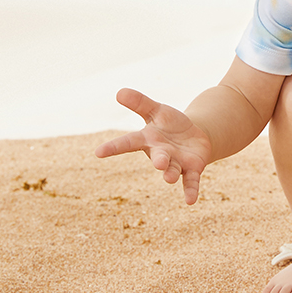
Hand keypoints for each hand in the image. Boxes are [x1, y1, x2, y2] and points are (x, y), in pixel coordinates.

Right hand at [95, 88, 212, 204]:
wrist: (193, 137)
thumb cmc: (170, 124)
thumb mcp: (157, 110)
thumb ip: (140, 103)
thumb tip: (119, 91)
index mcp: (148, 139)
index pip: (129, 142)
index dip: (114, 147)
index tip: (98, 152)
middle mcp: (161, 154)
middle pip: (158, 157)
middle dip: (159, 160)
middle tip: (158, 163)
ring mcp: (176, 163)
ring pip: (172, 170)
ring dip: (171, 174)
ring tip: (169, 178)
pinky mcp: (192, 169)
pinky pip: (190, 182)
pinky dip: (190, 191)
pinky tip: (190, 201)